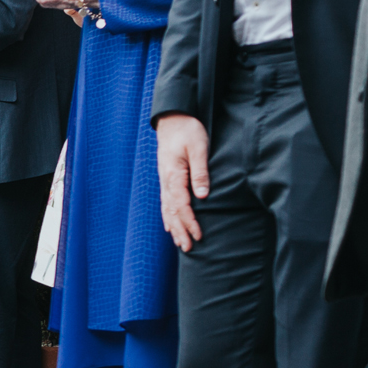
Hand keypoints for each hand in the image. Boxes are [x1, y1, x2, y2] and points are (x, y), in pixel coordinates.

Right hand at [156, 113, 211, 251]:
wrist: (172, 119)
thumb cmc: (187, 130)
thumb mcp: (198, 148)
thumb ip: (200, 172)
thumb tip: (203, 195)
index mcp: (174, 175)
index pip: (181, 205)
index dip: (189, 222)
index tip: (198, 235)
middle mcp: (166, 181)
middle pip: (172, 212)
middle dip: (180, 231)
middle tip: (189, 248)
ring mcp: (164, 181)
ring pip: (167, 210)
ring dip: (174, 227)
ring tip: (180, 243)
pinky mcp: (166, 179)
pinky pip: (165, 203)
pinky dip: (167, 217)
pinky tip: (170, 226)